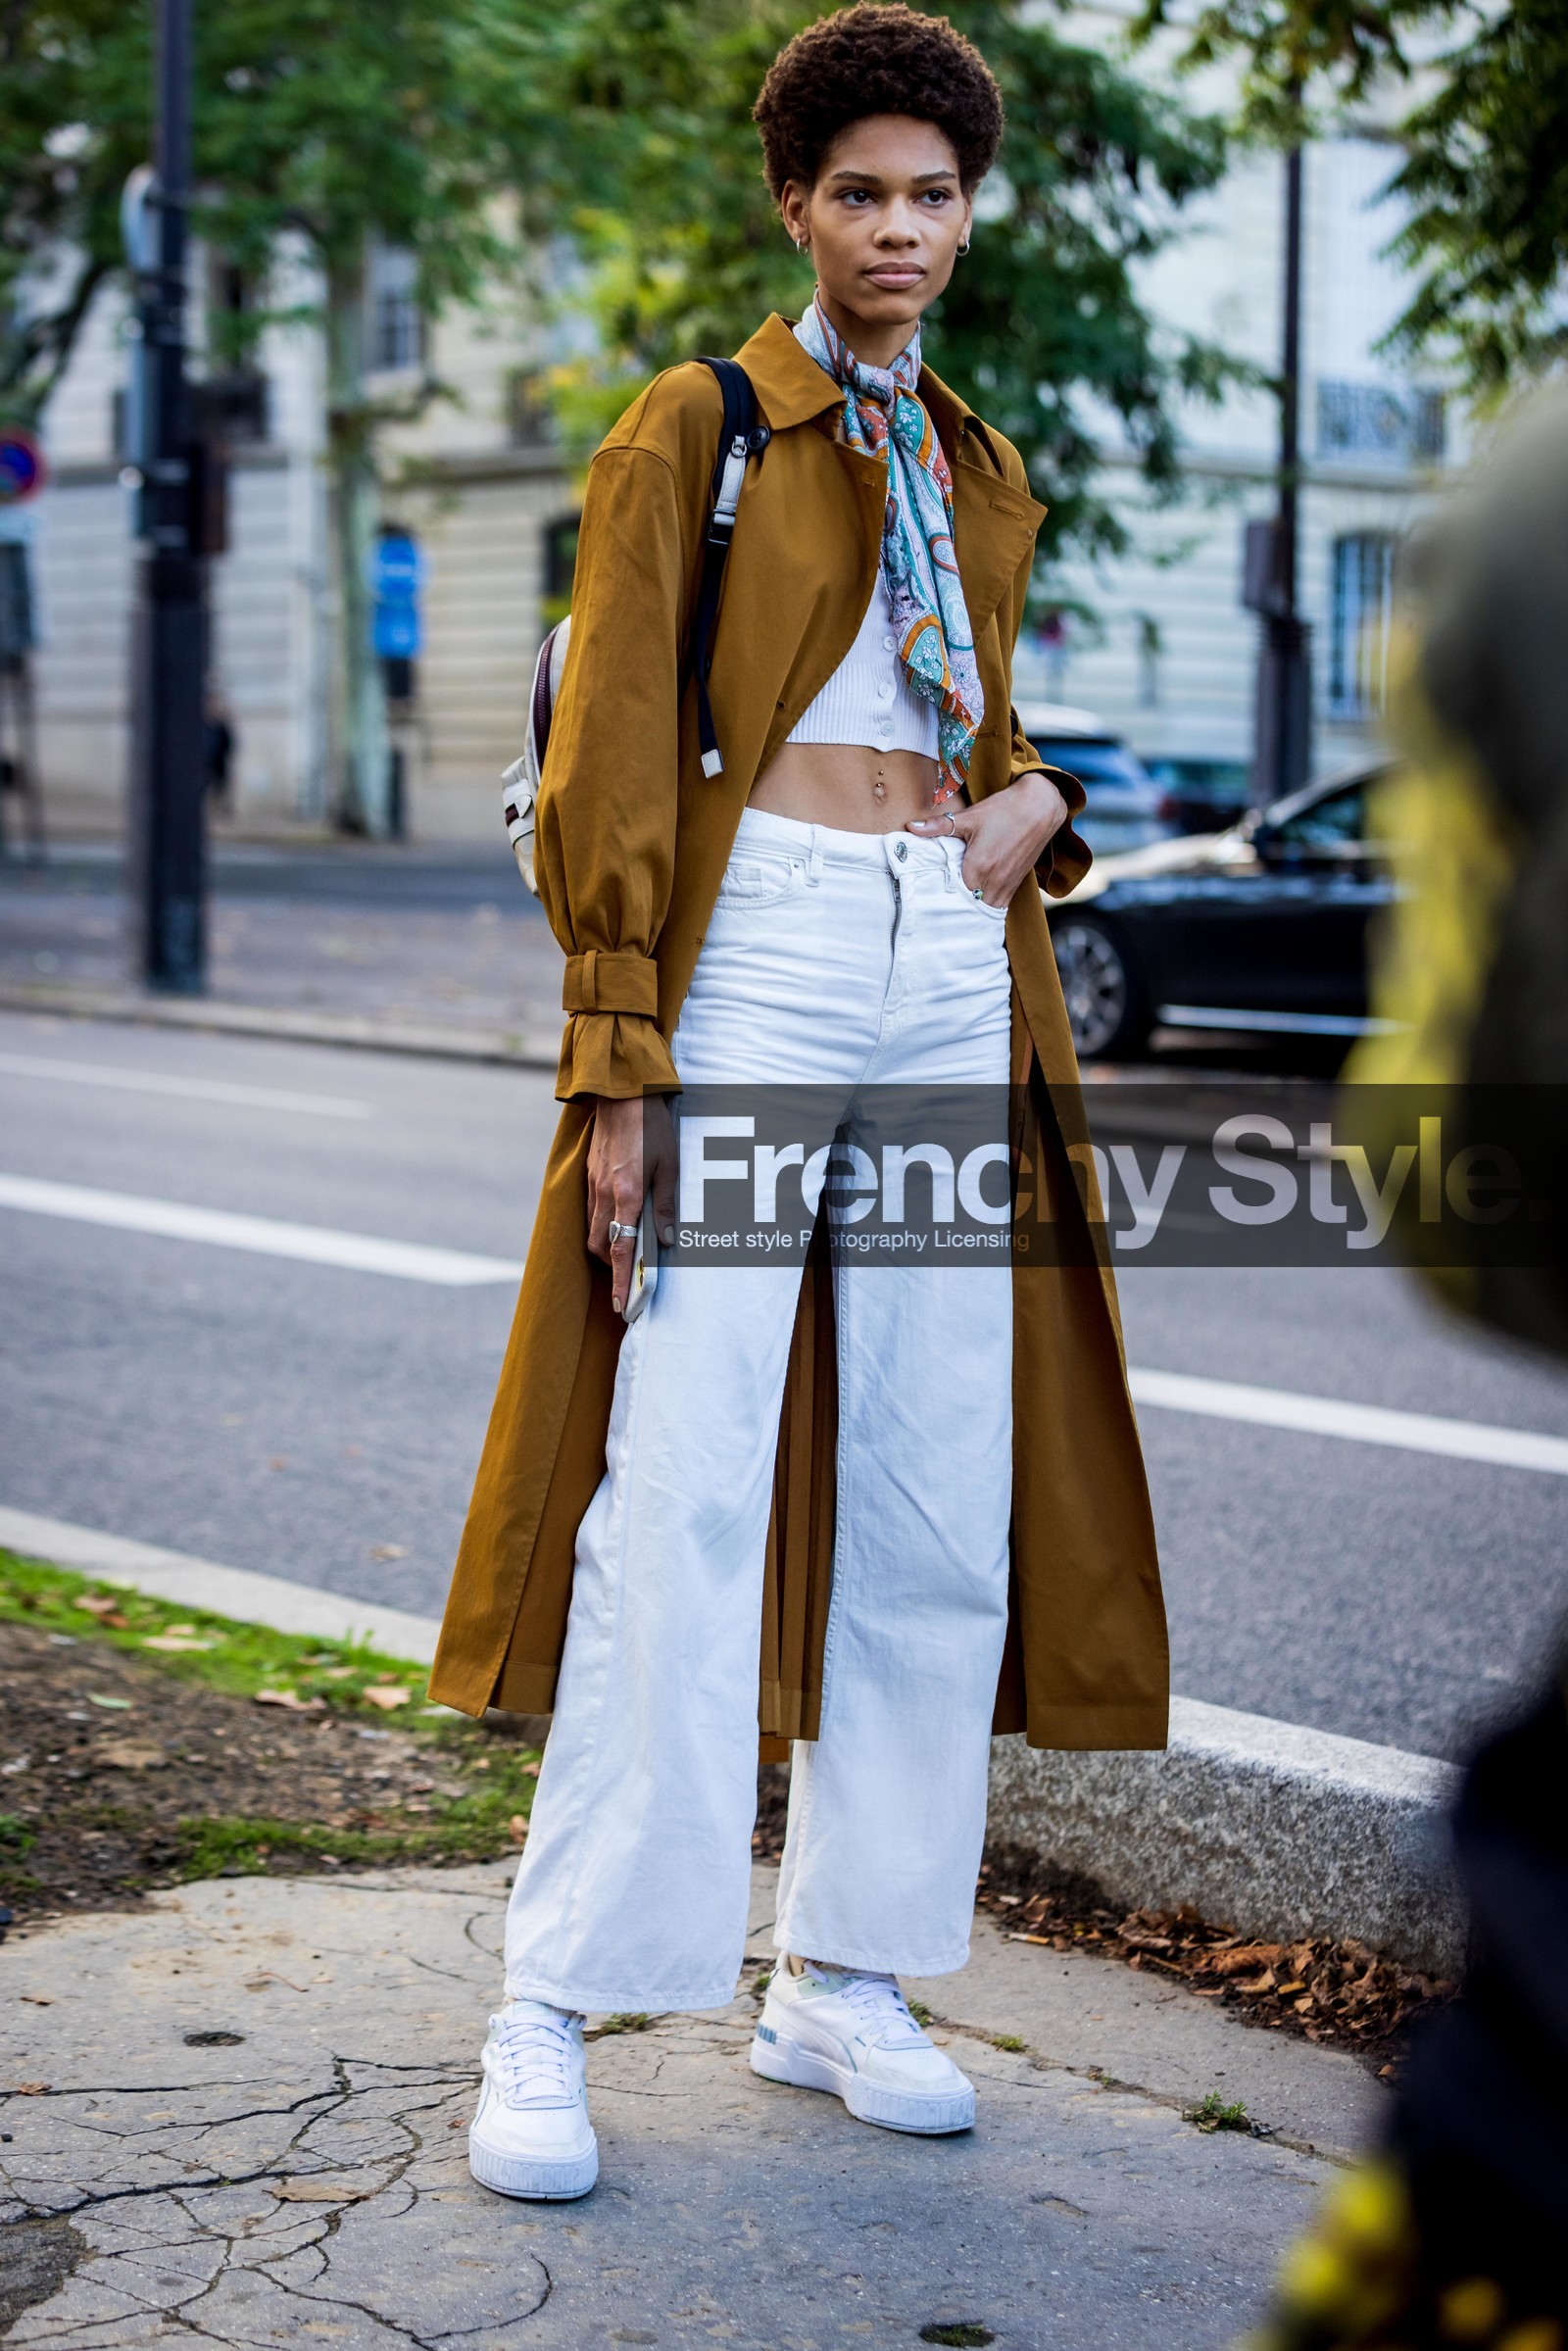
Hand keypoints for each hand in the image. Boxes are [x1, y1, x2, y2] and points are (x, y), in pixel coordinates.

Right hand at [587, 1094, 677, 1313]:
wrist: (622, 1095)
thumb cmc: (652, 1129)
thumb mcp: (670, 1167)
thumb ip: (667, 1206)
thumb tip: (667, 1240)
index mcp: (628, 1195)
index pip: (621, 1250)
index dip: (621, 1280)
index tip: (621, 1304)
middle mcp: (605, 1195)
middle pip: (601, 1246)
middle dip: (613, 1266)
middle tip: (630, 1272)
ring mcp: (593, 1186)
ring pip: (593, 1231)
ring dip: (607, 1246)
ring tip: (627, 1248)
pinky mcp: (589, 1176)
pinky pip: (590, 1211)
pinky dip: (601, 1224)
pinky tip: (618, 1218)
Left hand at [906, 771, 1068, 908]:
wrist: (1041, 806)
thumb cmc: (1004, 810)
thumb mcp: (970, 817)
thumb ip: (939, 826)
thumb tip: (911, 826)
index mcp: (978, 868)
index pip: (953, 896)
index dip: (940, 899)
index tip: (929, 898)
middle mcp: (994, 881)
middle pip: (968, 907)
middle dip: (954, 908)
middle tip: (938, 906)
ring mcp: (1007, 885)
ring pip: (985, 910)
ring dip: (971, 909)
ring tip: (955, 907)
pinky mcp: (1016, 884)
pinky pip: (999, 905)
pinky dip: (986, 905)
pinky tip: (975, 900)